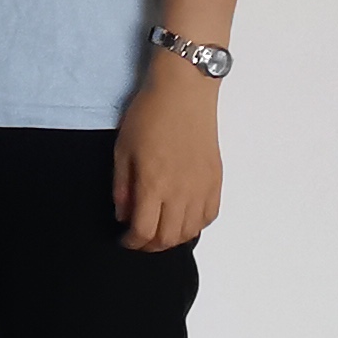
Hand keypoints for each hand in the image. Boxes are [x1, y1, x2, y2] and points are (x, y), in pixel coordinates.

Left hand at [111, 56, 222, 251]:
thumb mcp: (122, 149)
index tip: (123, 239)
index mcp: (153, 185)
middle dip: (150, 245)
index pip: (143, 231)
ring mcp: (202, 188)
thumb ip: (122, 187)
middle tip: (139, 239)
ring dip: (173, 239)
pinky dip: (195, 226)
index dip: (131, 242)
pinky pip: (209, 216)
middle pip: (168, 238)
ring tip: (159, 231)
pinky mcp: (216, 180)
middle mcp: (181, 193)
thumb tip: (123, 215)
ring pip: (190, 231)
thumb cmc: (148, 115)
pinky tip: (183, 219)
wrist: (184, 92)